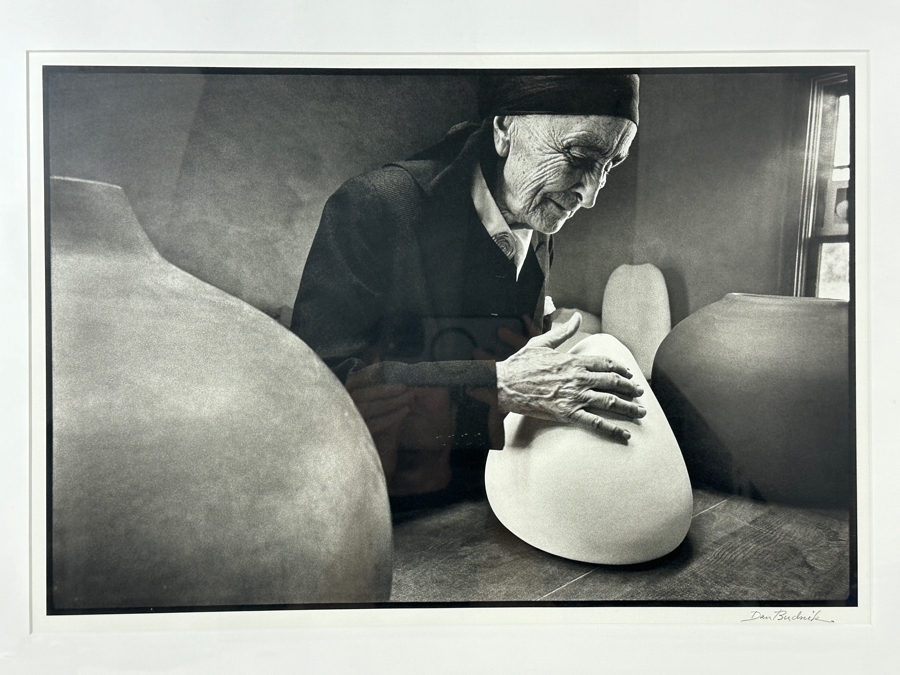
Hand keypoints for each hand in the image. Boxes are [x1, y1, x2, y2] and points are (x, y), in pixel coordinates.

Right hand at [346, 366, 412, 480]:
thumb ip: (369, 380)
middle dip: (385, 390)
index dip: (367, 373)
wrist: (360, 466)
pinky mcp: (356, 439)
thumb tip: (376, 354)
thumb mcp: (366, 402)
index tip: (383, 366)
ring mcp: (345, 425)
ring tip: (408, 397)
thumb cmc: (363, 428)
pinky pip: (375, 425)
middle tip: (404, 386)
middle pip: (363, 396)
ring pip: (369, 409)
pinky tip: (405, 412)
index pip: (352, 382)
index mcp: (338, 399)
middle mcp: (338, 410)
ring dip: (391, 402)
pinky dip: (391, 417)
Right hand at [495, 313, 645, 440]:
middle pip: (613, 383)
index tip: (628, 374)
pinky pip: (595, 423)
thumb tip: (576, 316)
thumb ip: (563, 331)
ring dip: (629, 407)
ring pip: (609, 402)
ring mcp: (574, 397)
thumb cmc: (520, 363)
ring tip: (641, 412)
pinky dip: (612, 429)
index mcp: (573, 361)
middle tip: (640, 393)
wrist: (503, 384)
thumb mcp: (542, 342)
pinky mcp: (567, 413)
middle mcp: (578, 378)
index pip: (605, 364)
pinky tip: (625, 435)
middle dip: (630, 388)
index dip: (620, 369)